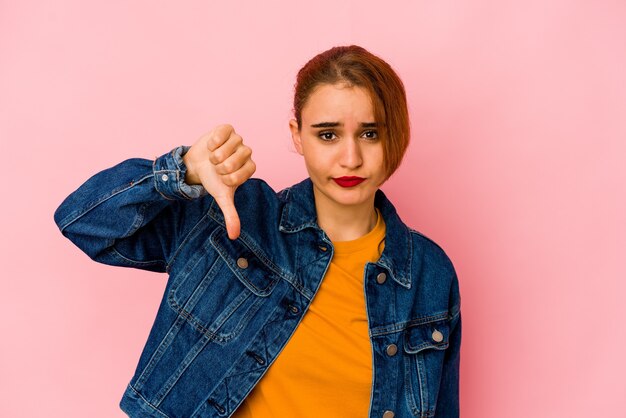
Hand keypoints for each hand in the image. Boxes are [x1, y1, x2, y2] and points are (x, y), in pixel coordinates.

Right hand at [183, 124, 255, 239]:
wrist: (197, 165)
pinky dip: (214, 141)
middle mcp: (247, 153)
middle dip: (220, 166)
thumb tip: (234, 236)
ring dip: (215, 155)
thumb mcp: (221, 197)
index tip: (223, 178)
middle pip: (236, 160)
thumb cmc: (213, 180)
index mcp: (250, 168)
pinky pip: (223, 133)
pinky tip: (211, 146)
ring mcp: (238, 140)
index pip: (243, 173)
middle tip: (216, 167)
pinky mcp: (227, 129)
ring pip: (229, 147)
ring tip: (213, 157)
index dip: (228, 177)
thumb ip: (231, 215)